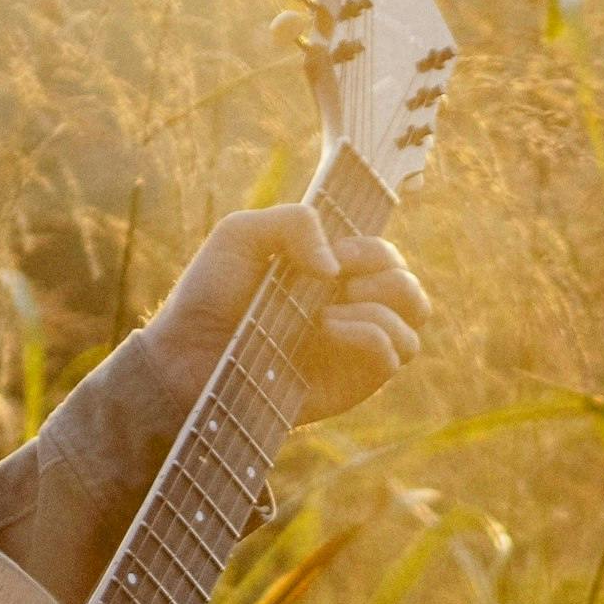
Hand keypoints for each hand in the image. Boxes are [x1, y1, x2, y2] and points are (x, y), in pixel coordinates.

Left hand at [167, 195, 437, 429]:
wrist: (188, 356)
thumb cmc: (209, 294)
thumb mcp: (241, 233)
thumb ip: (295, 220)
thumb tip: (338, 268)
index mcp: (330, 274)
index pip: (384, 256)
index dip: (373, 248)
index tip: (338, 252)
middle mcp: (348, 309)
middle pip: (409, 285)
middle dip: (386, 270)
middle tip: (338, 278)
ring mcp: (354, 348)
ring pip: (415, 321)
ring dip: (382, 304)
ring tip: (326, 312)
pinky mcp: (353, 383)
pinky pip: (396, 355)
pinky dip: (371, 333)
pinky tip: (326, 330)